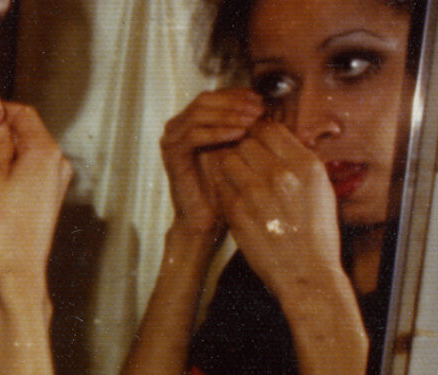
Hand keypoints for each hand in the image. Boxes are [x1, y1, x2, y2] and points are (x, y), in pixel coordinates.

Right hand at [0, 102, 72, 284]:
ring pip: (19, 157)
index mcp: (45, 152)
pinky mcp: (45, 197)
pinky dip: (1, 177)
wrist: (16, 270)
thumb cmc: (4, 230)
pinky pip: (22, 175)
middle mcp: (55, 163)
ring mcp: (52, 181)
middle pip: (22, 135)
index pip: (23, 113)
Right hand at [160, 88, 265, 237]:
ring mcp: (172, 140)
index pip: (215, 95)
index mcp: (192, 122)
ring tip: (252, 120)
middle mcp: (178, 128)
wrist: (207, 217)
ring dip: (228, 114)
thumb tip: (265, 105)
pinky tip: (238, 135)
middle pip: (205, 99)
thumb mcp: (239, 149)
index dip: (238, 94)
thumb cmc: (225, 185)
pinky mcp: (172, 156)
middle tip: (259, 109)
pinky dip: (217, 131)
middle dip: (234, 102)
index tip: (262, 100)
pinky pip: (193, 135)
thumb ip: (244, 126)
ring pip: (198, 113)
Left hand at [198, 119, 345, 298]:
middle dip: (243, 150)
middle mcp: (280, 173)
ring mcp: (255, 192)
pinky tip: (236, 199)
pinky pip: (220, 186)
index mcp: (305, 164)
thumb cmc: (315, 230)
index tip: (257, 143)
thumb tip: (274, 140)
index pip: (270, 128)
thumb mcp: (319, 187)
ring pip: (228, 160)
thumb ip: (297, 160)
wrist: (306, 271)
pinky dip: (225, 189)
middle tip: (247, 165)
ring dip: (230, 167)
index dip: (259, 134)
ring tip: (240, 181)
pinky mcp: (235, 211)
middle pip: (245, 142)